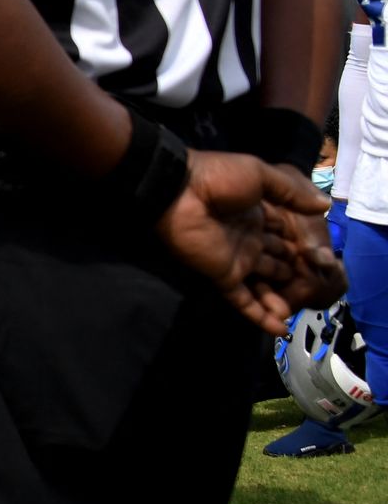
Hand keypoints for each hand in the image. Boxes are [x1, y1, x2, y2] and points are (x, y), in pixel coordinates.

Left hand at [154, 150, 341, 335]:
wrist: (178, 190)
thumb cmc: (218, 178)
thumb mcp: (259, 175)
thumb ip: (291, 192)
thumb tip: (325, 204)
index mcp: (258, 215)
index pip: (287, 236)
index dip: (305, 249)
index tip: (326, 263)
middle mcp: (250, 239)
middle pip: (280, 262)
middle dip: (298, 275)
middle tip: (320, 290)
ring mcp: (237, 259)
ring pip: (265, 285)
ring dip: (282, 299)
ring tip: (302, 311)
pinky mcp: (224, 275)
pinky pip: (244, 301)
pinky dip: (261, 316)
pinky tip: (281, 328)